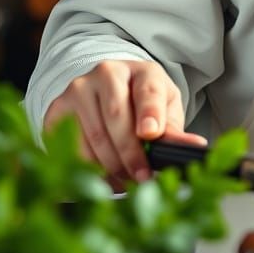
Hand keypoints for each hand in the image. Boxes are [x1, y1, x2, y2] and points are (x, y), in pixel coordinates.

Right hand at [44, 59, 206, 183]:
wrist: (105, 87)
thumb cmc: (142, 101)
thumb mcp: (164, 108)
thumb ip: (174, 129)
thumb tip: (195, 146)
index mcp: (142, 71)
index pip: (147, 90)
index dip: (149, 112)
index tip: (151, 133)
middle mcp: (107, 73)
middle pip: (117, 117)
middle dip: (130, 153)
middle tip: (142, 177)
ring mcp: (79, 89)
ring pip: (93, 136)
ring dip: (110, 166)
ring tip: (126, 181)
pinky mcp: (57, 109)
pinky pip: (71, 147)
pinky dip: (88, 168)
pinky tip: (104, 178)